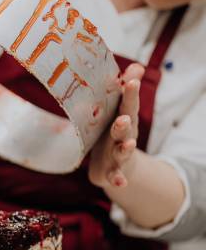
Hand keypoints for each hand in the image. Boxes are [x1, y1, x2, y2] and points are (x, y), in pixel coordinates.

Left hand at [89, 63, 144, 188]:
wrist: (113, 166)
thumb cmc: (113, 134)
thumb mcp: (117, 113)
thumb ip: (125, 91)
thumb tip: (136, 66)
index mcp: (124, 120)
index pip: (127, 104)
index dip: (129, 93)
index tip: (131, 80)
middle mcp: (124, 137)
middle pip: (126, 128)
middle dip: (125, 121)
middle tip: (124, 116)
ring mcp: (119, 155)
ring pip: (123, 151)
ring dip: (125, 148)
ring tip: (128, 143)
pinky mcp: (113, 172)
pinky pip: (117, 176)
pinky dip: (119, 179)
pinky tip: (120, 183)